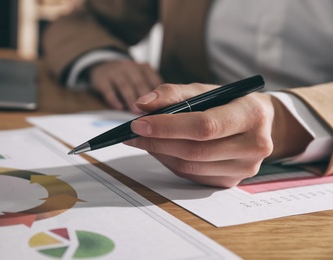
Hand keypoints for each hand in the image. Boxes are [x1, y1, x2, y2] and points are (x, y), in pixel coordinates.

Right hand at [89, 60, 162, 113]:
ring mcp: (115, 72)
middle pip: (139, 82)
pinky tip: (119, 108)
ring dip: (130, 99)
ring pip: (124, 85)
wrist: (103, 67)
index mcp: (144, 68)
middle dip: (145, 97)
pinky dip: (113, 99)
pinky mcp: (102, 79)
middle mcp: (130, 67)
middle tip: (149, 112)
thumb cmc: (128, 79)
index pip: (153, 80)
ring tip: (135, 112)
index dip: (158, 94)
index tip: (161, 107)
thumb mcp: (141, 79)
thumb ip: (150, 92)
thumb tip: (159, 111)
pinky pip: (108, 89)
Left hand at [124, 83, 312, 186]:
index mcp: (252, 114)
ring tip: (144, 139)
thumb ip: (172, 93)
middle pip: (195, 150)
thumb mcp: (205, 90)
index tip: (138, 123)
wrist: (261, 123)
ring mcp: (245, 168)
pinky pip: (192, 175)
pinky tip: (161, 150)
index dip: (168, 126)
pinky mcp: (232, 181)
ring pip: (190, 166)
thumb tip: (141, 105)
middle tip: (133, 133)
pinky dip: (171, 163)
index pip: (204, 126)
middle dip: (157, 141)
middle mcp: (255, 145)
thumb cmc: (229, 102)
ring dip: (160, 153)